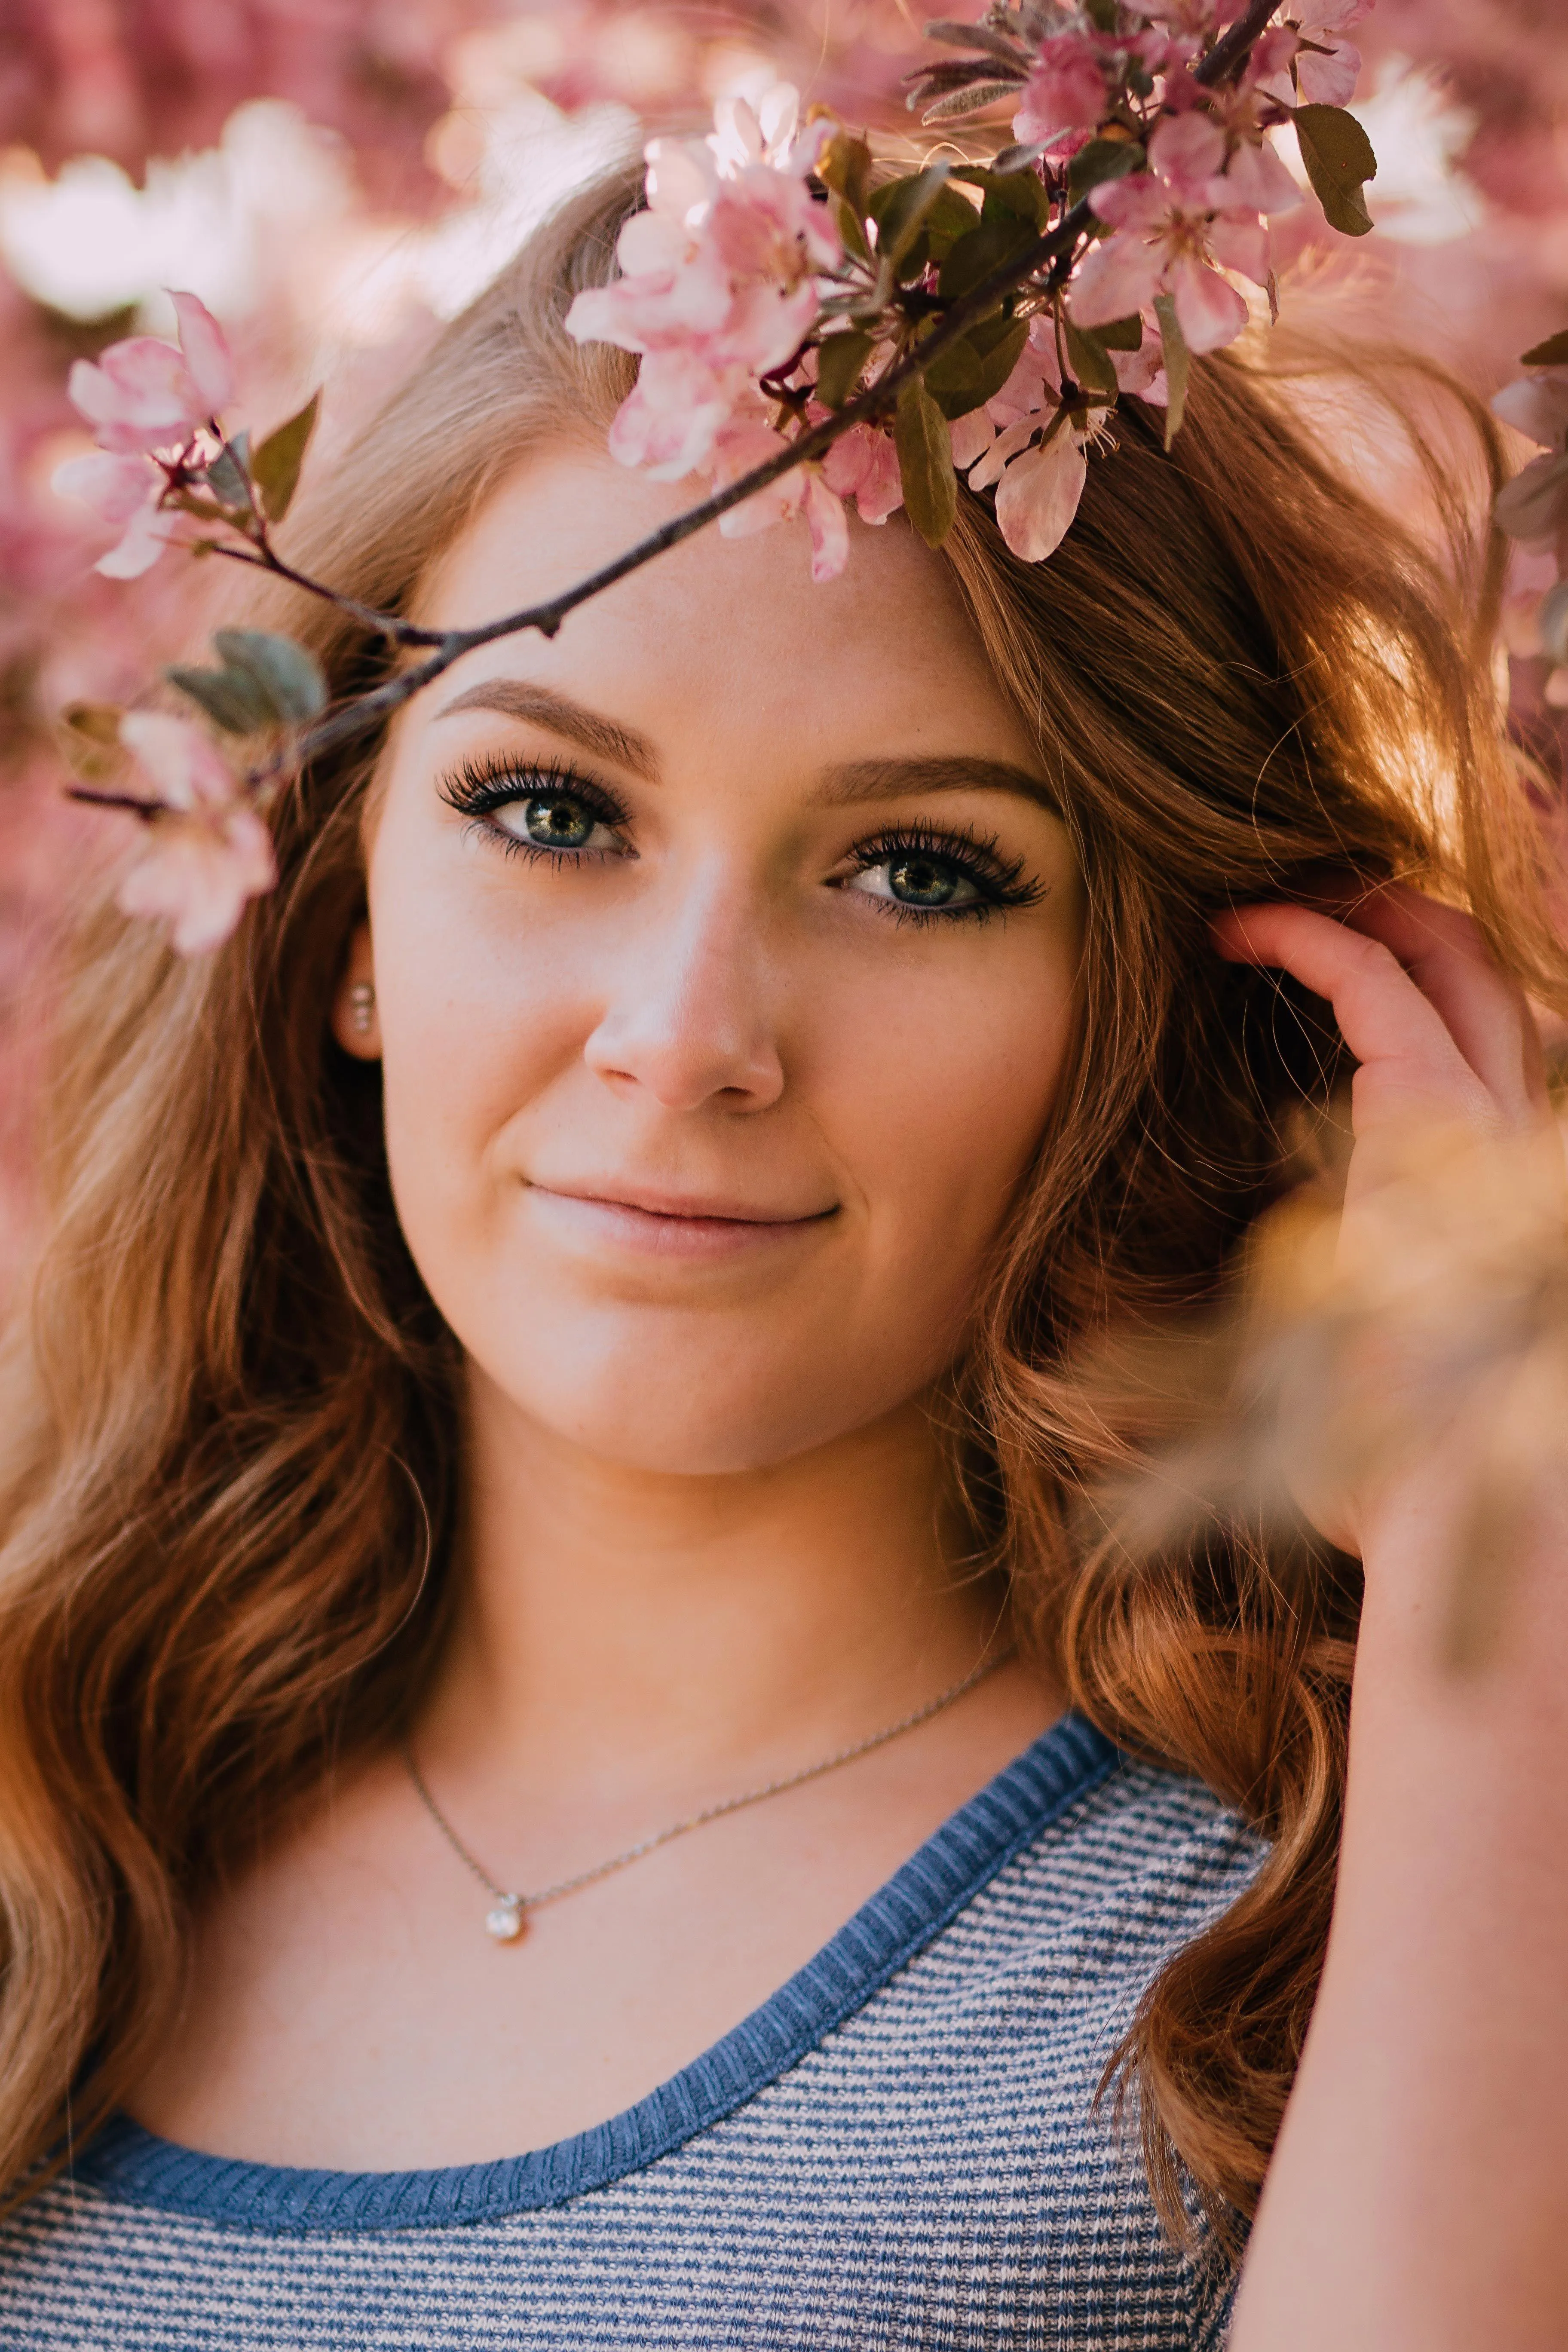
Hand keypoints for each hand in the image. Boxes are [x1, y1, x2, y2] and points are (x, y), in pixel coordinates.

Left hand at [1211, 883, 1560, 1552]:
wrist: (1455, 1512)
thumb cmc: (1403, 1475)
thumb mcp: (1371, 1379)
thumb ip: (1357, 1328)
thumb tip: (1284, 1349)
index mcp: (1504, 1197)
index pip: (1482, 1053)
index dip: (1413, 989)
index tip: (1318, 967)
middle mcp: (1517, 1143)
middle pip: (1483, 983)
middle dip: (1407, 919)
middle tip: (1312, 892)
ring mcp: (1490, 1122)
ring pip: (1448, 959)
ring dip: (1360, 909)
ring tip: (1267, 894)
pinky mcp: (1436, 1114)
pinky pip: (1374, 984)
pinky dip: (1310, 937)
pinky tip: (1240, 928)